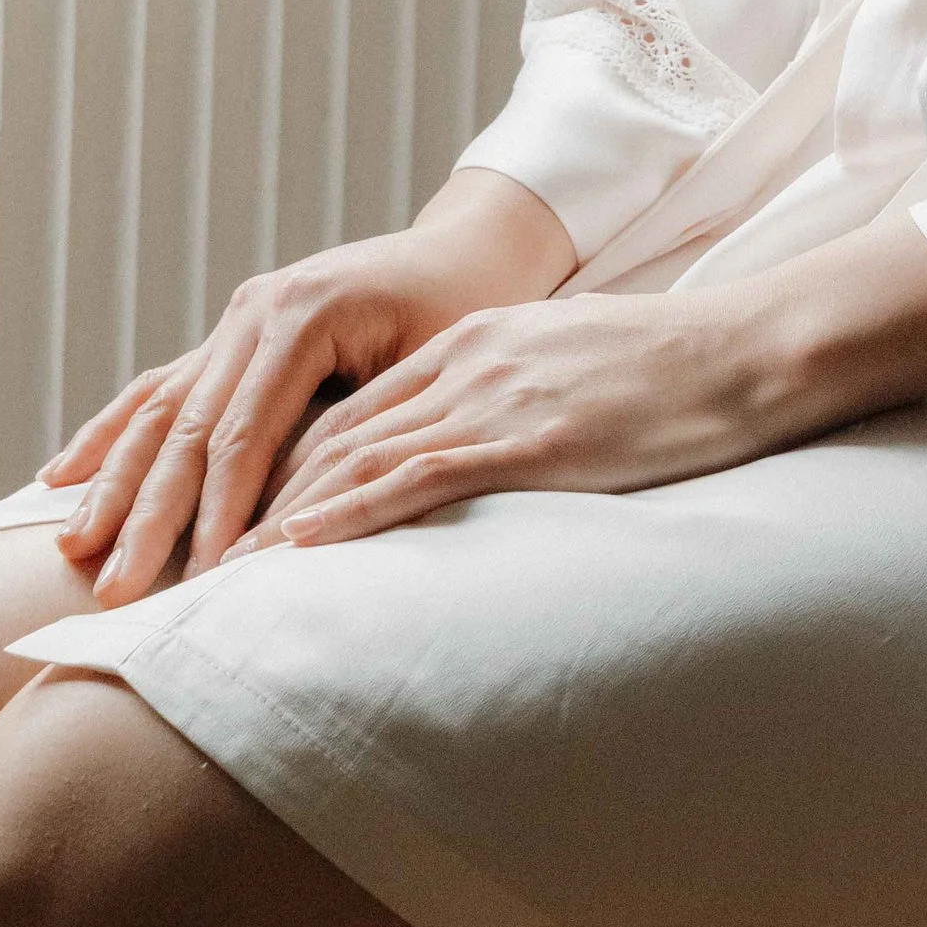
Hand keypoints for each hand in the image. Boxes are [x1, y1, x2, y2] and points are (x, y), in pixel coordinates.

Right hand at [41, 170, 574, 600]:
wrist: (471, 250)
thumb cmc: (469, 311)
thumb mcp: (433, 367)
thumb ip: (370, 429)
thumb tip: (322, 519)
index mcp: (305, 313)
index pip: (243, 433)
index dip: (217, 511)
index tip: (199, 580)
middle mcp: (258, 309)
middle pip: (188, 426)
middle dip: (148, 514)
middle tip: (114, 590)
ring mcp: (238, 318)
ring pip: (161, 409)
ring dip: (114, 482)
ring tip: (73, 546)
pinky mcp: (232, 334)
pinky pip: (161, 387)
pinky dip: (112, 431)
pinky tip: (62, 474)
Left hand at [224, 210, 926, 557]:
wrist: (754, 354)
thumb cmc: (680, 380)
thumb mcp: (577, 385)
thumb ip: (516, 417)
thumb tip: (477, 478)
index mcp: (474, 349)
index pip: (345, 412)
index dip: (268, 468)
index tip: (207, 521)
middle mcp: (465, 364)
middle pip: (324, 434)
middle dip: (239, 497)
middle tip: (172, 556)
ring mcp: (492, 397)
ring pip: (350, 459)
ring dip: (267, 522)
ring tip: (198, 577)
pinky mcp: (526, 438)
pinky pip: (414, 479)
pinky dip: (345, 517)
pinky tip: (294, 552)